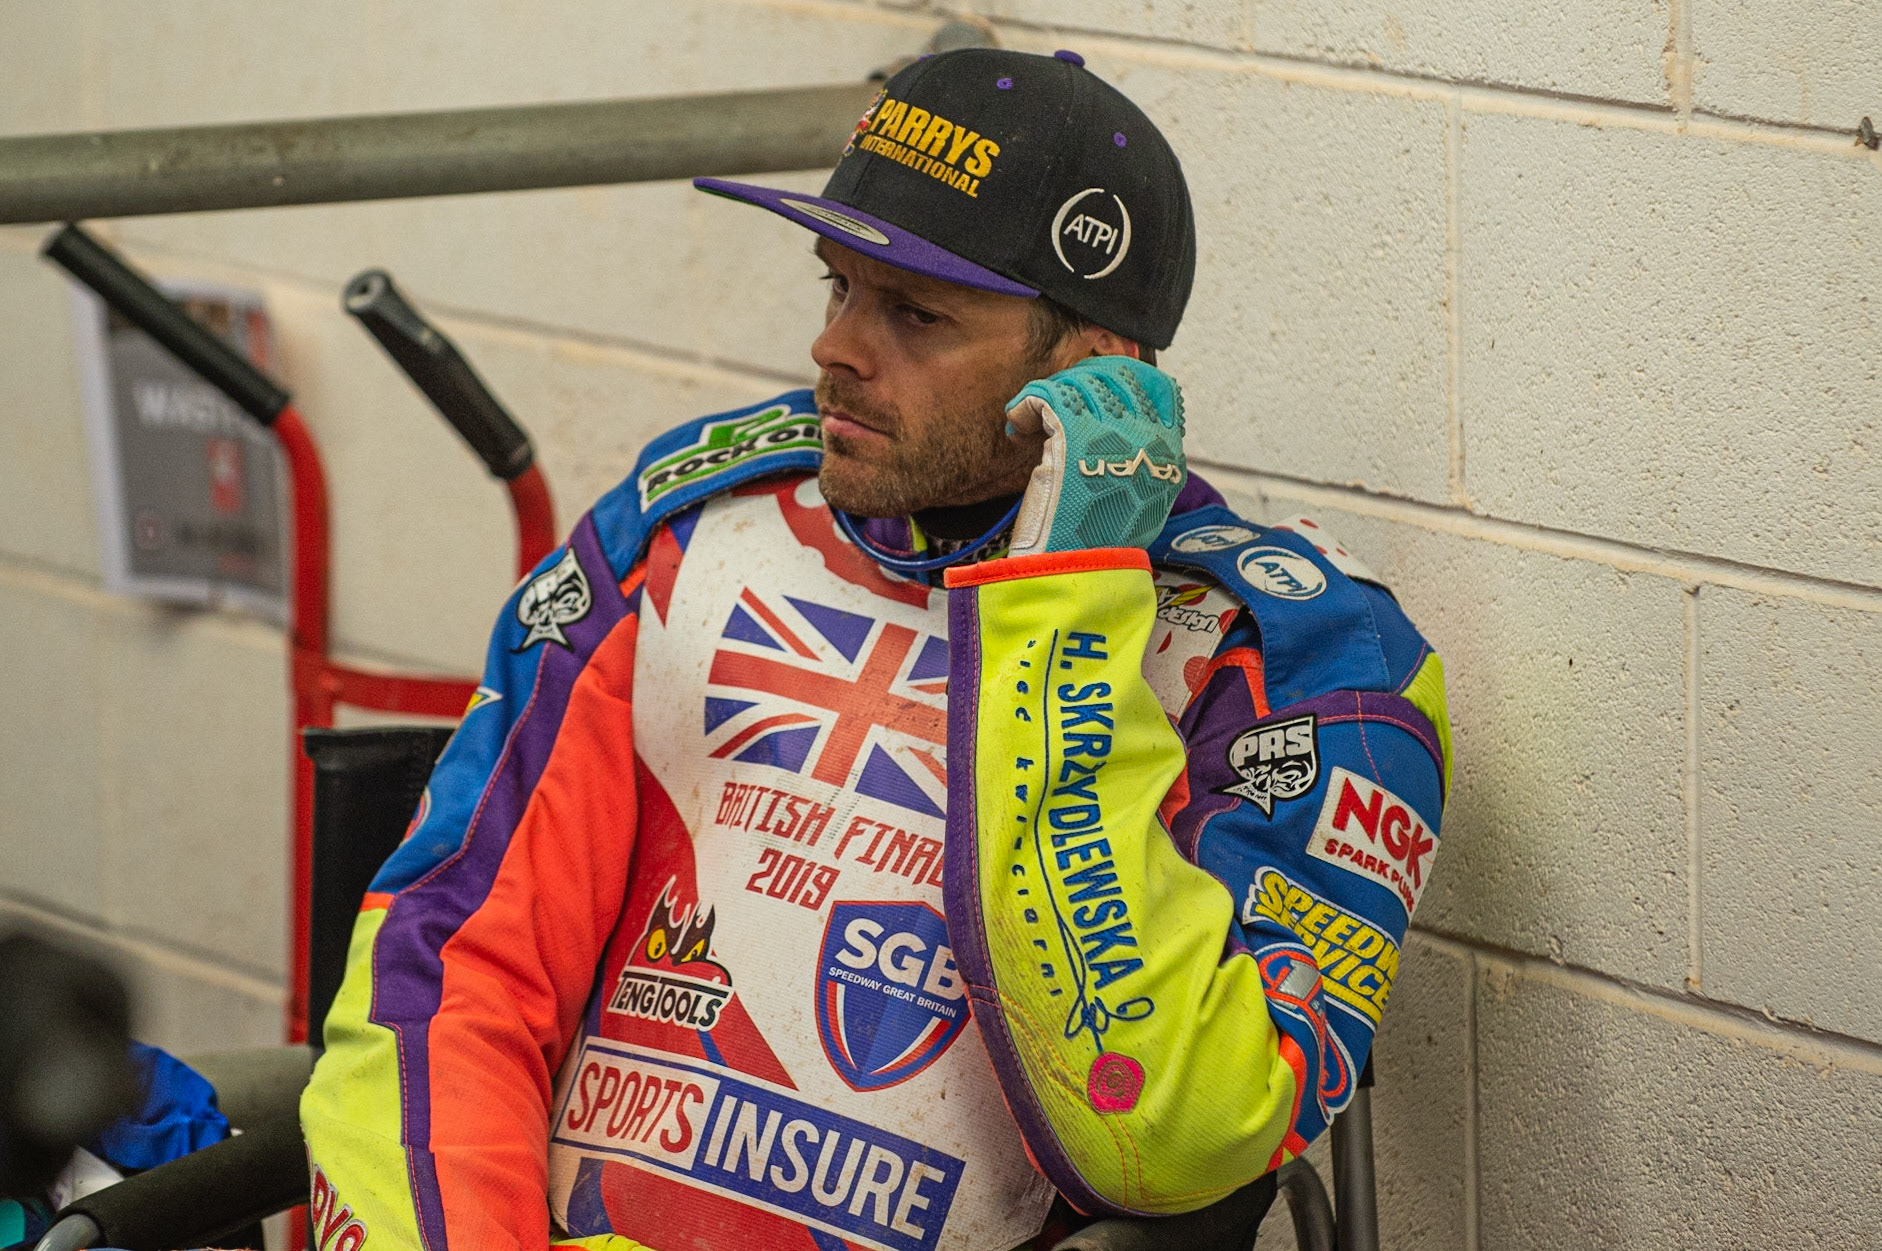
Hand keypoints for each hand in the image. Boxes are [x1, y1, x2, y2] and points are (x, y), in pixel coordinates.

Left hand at [1003, 356, 1185, 556]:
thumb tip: (1130, 435)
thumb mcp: (1146, 501)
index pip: (1159, 387)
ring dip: (1049, 393)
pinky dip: (1024, 405)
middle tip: (1059, 397)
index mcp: (1168, 449)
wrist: (1082, 568)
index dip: (1124, 379)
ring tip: (1032, 418)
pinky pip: (1044, 397)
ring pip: (1078, 383)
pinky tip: (1017, 423)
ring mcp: (1111, 432)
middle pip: (1116, 375)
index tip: (1098, 390)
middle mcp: (1145, 434)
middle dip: (1082, 379)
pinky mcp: (1071, 434)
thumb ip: (1144, 463)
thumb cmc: (1106, 542)